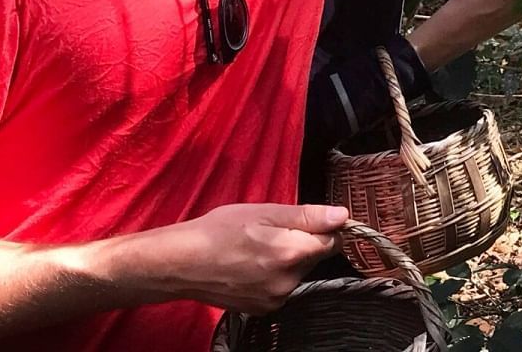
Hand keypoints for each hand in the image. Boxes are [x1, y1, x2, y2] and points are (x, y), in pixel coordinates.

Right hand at [144, 203, 346, 314]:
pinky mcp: (263, 308)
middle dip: (303, 241)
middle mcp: (288, 282)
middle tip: (272, 231)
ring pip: (299, 271)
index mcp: (291, 254)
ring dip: (288, 258)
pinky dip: (275, 274)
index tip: (307, 220)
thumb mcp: (264, 212)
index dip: (325, 227)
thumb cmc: (218, 232)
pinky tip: (252, 264)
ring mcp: (275, 299)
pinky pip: (283, 285)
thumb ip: (307, 216)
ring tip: (257, 247)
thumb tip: (342, 216)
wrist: (179, 265)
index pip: (334, 241)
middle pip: (316, 257)